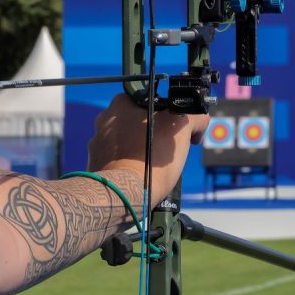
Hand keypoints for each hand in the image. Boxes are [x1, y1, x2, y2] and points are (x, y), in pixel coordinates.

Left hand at [88, 94, 208, 205]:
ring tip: (154, 168)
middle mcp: (103, 121)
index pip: (149, 101)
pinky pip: (117, 162)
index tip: (176, 130)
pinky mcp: (95, 166)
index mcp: (120, 105)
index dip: (167, 114)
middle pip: (138, 124)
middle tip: (167, 150)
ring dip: (140, 151)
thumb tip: (199, 120)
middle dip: (154, 135)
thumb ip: (194, 117)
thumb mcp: (182, 128)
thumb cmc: (152, 156)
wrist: (124, 194)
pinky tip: (140, 176)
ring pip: (127, 143)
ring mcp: (96, 145)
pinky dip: (128, 167)